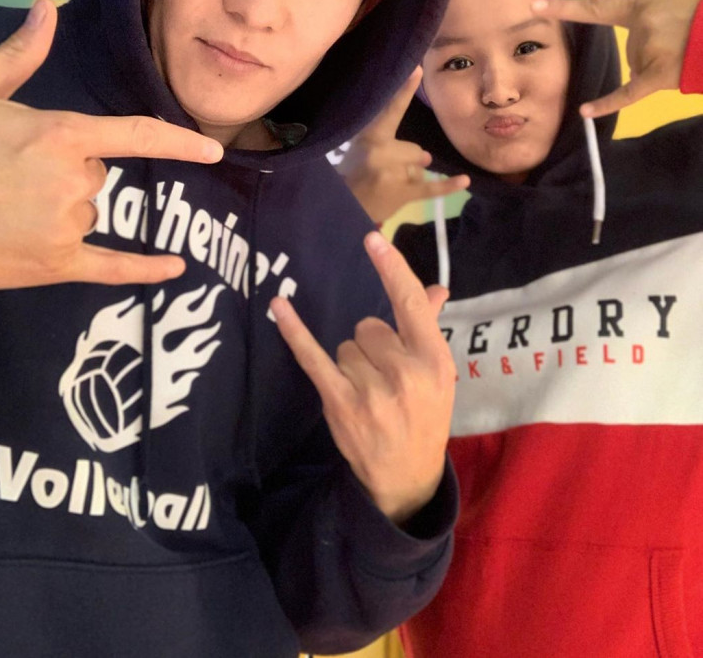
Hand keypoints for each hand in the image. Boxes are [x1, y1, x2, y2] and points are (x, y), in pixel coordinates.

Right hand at [0, 0, 222, 288]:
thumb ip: (21, 54)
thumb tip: (46, 7)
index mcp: (59, 134)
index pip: (135, 135)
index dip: (179, 142)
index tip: (214, 150)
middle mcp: (72, 180)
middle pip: (97, 175)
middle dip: (65, 173)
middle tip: (11, 176)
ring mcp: (64, 225)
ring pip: (88, 213)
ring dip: (59, 211)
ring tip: (5, 207)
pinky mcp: (53, 264)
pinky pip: (111, 267)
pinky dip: (144, 269)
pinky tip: (174, 268)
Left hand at [270, 231, 454, 525]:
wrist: (406, 477)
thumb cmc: (424, 416)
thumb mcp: (438, 374)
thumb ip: (428, 327)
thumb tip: (434, 289)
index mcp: (434, 360)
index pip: (409, 304)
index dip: (391, 270)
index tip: (372, 239)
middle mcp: (404, 373)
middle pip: (367, 326)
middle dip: (372, 345)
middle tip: (384, 377)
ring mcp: (370, 390)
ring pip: (344, 344)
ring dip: (351, 362)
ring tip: (369, 392)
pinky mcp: (340, 403)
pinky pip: (312, 356)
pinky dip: (294, 331)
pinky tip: (278, 306)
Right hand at [338, 68, 468, 223]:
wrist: (342, 209)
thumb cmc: (350, 175)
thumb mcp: (359, 148)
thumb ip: (385, 138)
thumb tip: (425, 156)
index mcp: (371, 137)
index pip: (391, 110)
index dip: (403, 91)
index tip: (417, 69)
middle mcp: (383, 153)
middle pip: (415, 149)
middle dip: (407, 159)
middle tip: (384, 170)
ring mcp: (395, 174)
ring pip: (419, 165)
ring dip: (410, 173)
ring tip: (389, 183)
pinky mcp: (404, 194)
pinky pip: (431, 188)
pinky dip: (448, 186)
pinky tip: (465, 181)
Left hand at [533, 0, 700, 116]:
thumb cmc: (699, 19)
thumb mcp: (667, 8)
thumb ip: (644, 28)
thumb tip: (634, 65)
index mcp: (640, 7)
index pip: (595, 9)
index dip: (565, 8)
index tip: (535, 6)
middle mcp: (640, 28)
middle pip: (629, 50)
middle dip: (653, 50)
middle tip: (680, 40)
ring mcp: (648, 52)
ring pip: (638, 68)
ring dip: (659, 66)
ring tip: (686, 53)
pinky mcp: (658, 76)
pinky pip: (627, 94)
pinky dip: (606, 103)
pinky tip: (584, 111)